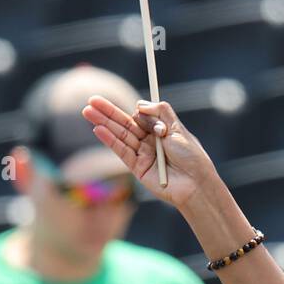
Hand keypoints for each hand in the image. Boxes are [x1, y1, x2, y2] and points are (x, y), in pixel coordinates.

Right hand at [83, 96, 218, 211]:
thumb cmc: (191, 157)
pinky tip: (98, 129)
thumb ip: (160, 112)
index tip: (137, 108)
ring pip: (120, 136)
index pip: (141, 116)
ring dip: (103, 123)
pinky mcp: (137, 168)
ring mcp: (142, 154)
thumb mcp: (178, 128)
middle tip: (91, 100)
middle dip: (108, 112)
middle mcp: (149, 141)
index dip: (138, 111)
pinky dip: (110, 140)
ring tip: (87, 111)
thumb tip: (139, 104)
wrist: (195, 183)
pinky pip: (121, 151)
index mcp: (160, 131)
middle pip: (125, 123)